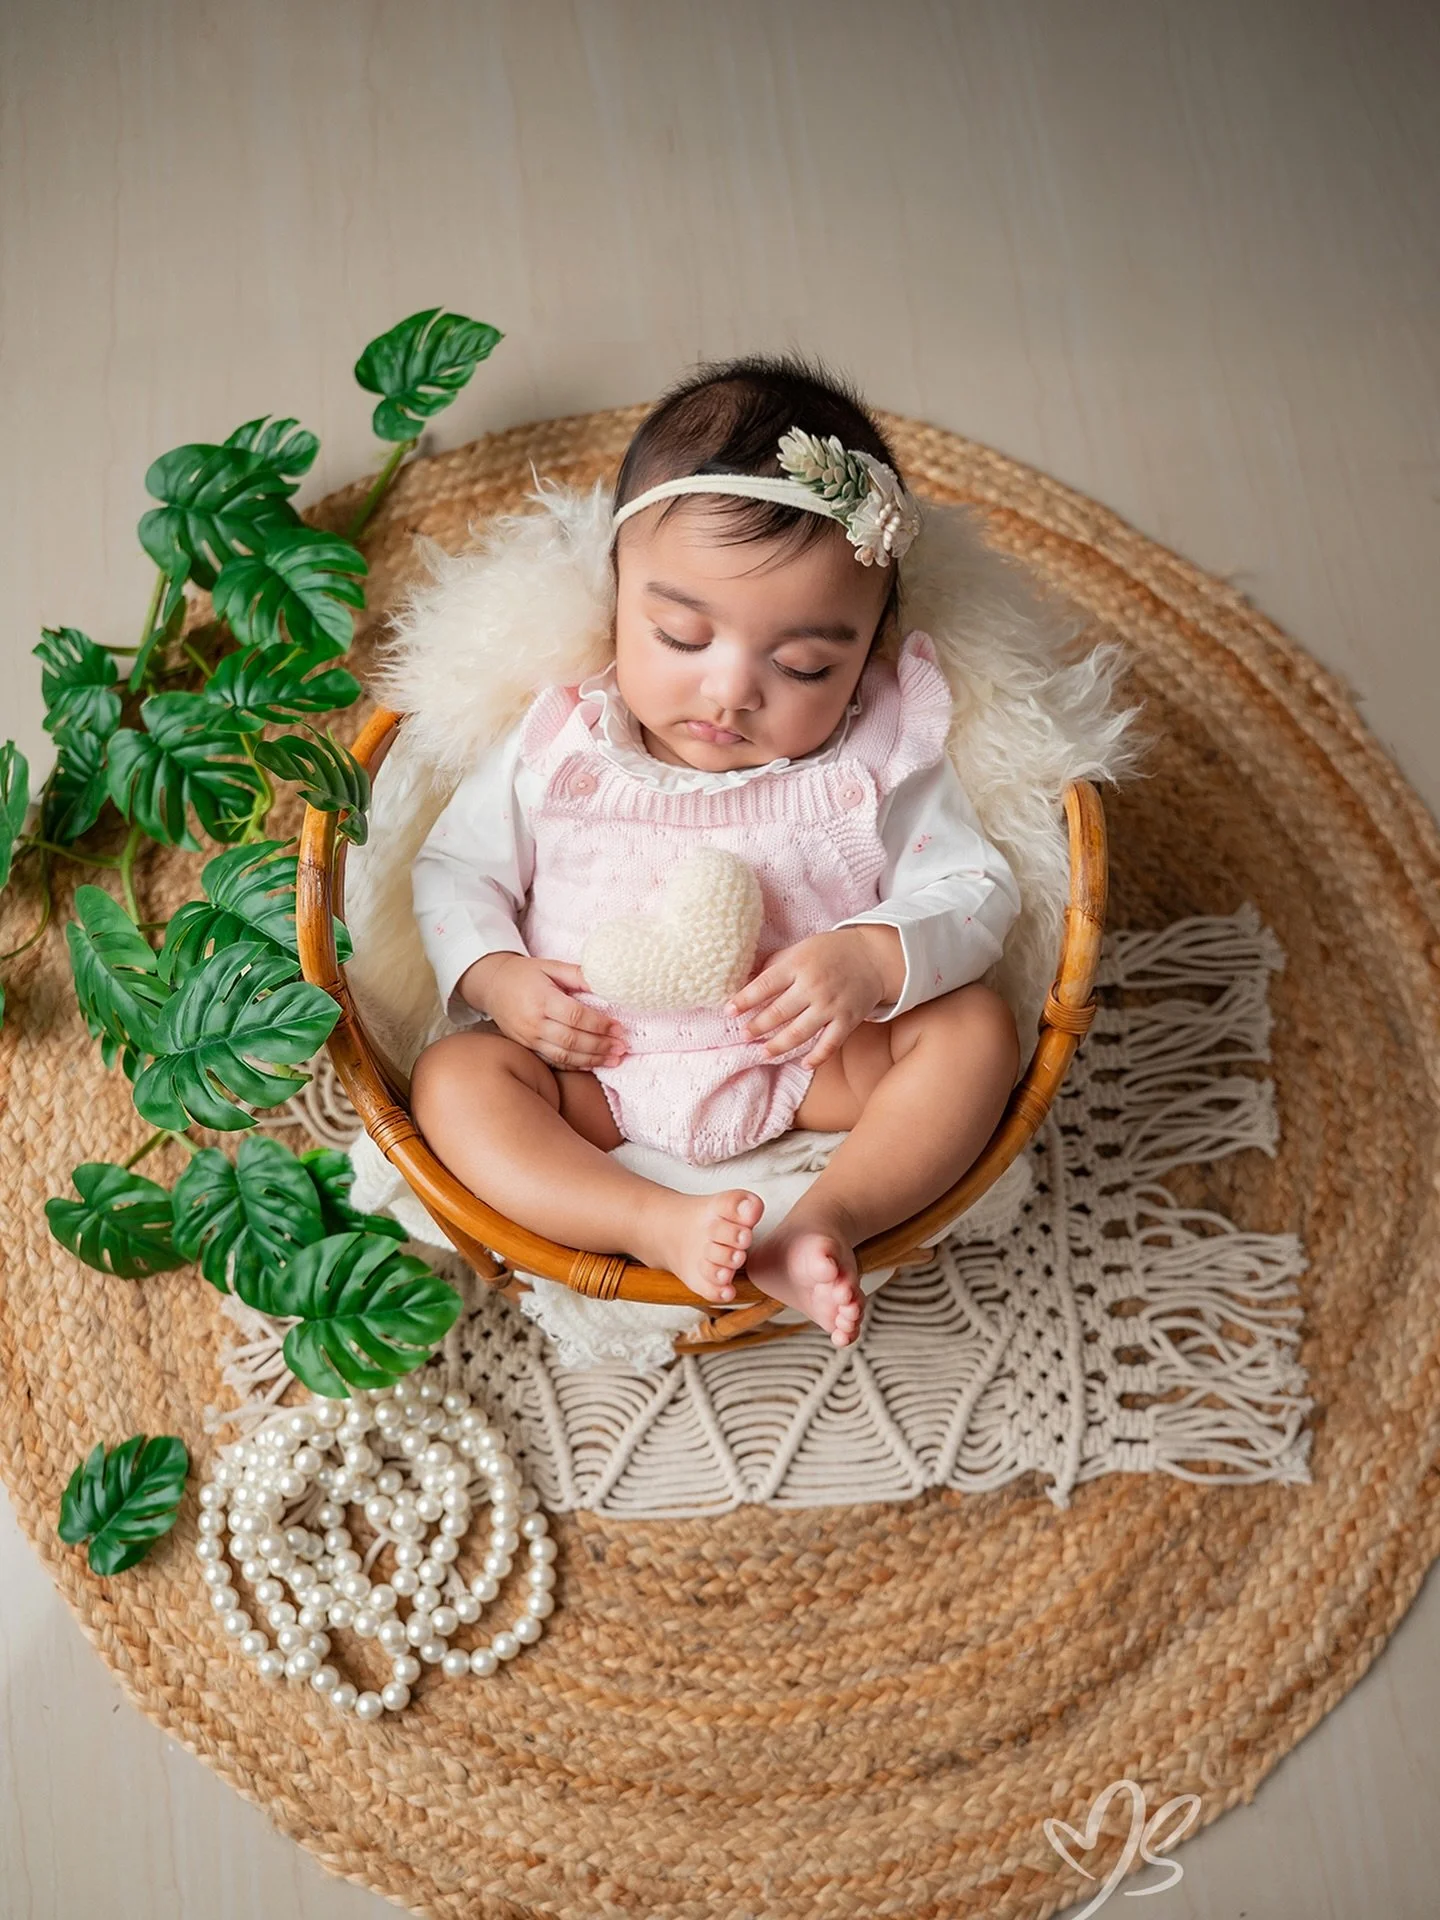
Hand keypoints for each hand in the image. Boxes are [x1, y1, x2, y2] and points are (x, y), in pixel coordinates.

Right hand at [457, 953, 626, 1071]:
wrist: (492, 986)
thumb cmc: (525, 974)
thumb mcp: (550, 966)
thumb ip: (578, 975)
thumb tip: (606, 982)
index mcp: (542, 999)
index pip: (576, 1016)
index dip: (599, 1024)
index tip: (618, 1027)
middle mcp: (534, 1022)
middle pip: (572, 1040)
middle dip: (600, 1046)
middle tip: (621, 1047)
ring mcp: (529, 1038)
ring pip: (564, 1055)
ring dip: (592, 1060)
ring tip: (614, 1059)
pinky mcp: (527, 1048)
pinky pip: (554, 1061)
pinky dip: (575, 1066)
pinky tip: (593, 1065)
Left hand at [722, 929, 897, 1068]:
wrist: (873, 956)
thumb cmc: (829, 952)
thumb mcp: (800, 949)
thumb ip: (775, 965)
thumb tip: (745, 980)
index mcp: (798, 964)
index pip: (764, 985)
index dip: (744, 1000)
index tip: (728, 1012)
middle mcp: (813, 985)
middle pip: (778, 1012)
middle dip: (757, 1027)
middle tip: (743, 1036)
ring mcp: (831, 1005)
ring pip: (799, 1032)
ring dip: (778, 1046)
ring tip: (762, 1052)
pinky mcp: (848, 1019)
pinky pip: (830, 1044)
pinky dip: (817, 1057)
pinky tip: (804, 1064)